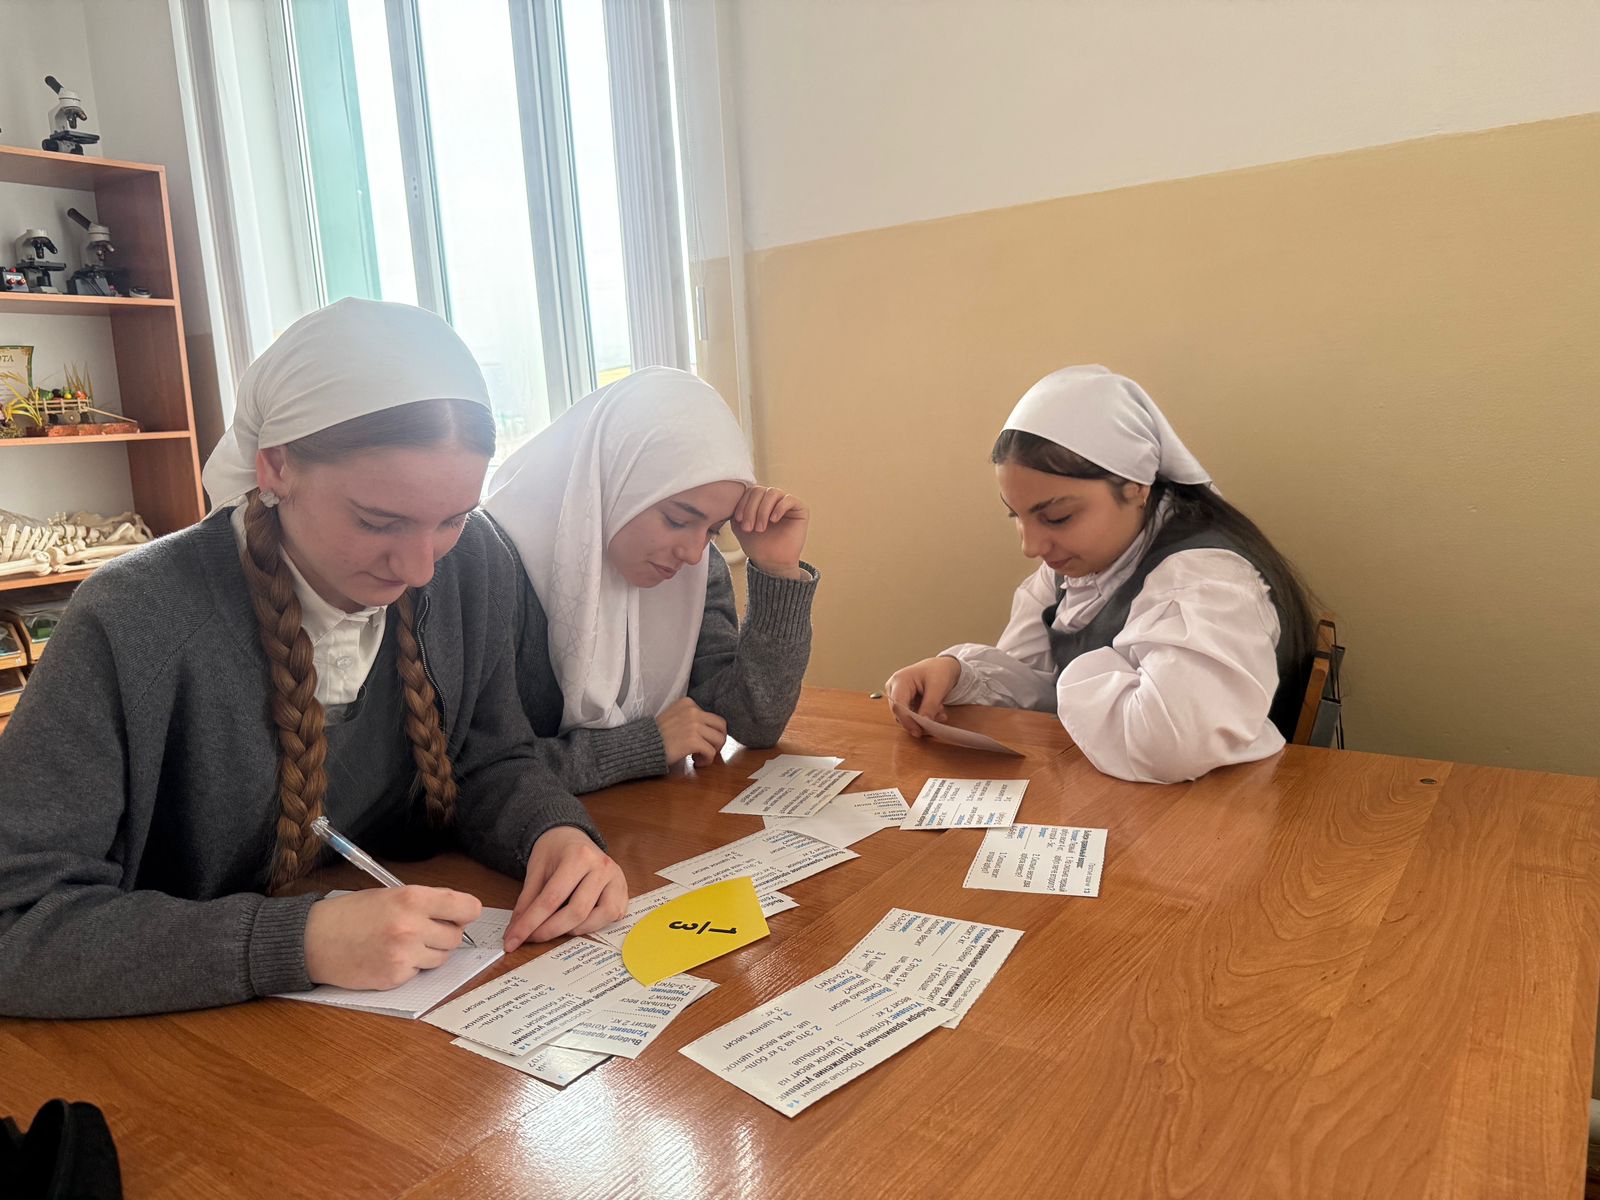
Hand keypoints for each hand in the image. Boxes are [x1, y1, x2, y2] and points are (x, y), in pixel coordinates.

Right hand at [304, 886, 482, 989]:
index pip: (466, 907)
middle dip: (445, 934)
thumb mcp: (389, 894)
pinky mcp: (395, 978)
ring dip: (430, 952)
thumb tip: (459, 912)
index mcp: (412, 899)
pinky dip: (410, 967)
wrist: (312, 940)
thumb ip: (425, 902)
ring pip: (441, 958)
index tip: (463, 914)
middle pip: (456, 936)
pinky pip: (419, 973)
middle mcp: (411, 927)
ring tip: (404, 943)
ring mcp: (404, 955)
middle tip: (424, 929)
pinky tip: (388, 957)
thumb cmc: (349, 914)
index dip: (467, 911)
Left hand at [504, 826, 627, 949]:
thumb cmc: (555, 851)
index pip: (552, 899)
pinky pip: (612, 916)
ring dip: (575, 930)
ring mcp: (616, 878)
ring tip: (558, 927)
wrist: (571, 836)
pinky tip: (580, 921)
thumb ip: (526, 902)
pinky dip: (594, 925)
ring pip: (599, 917)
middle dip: (550, 931)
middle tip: (532, 938)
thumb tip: (516, 932)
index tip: (513, 940)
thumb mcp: (535, 870)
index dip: (530, 924)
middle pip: (577, 911)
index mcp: (579, 856)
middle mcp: (602, 866)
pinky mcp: (623, 891)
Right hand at [656, 696, 727, 765]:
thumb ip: (691, 719)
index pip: (713, 717)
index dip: (710, 732)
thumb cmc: (657, 736)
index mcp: (688, 703)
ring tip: (698, 757)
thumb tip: (712, 731)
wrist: (641, 745)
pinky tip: (695, 762)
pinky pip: (711, 752)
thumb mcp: (674, 718)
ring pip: (719, 740)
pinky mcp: (693, 740)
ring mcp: (694, 724)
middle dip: (718, 741)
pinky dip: (706, 760)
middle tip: (708, 750)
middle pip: (721, 726)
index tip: (699, 741)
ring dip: (712, 752)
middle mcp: (693, 710)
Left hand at [731, 484, 809, 578]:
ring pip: (772, 493)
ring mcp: (787, 502)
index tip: (738, 520)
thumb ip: (735, 510)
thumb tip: (731, 498)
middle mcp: (773, 499)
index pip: (750, 491)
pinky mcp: (800, 508)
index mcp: (759, 500)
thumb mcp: (739, 526)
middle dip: (751, 509)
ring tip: (760, 528)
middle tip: (749, 527)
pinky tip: (773, 520)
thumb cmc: (757, 545)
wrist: (772, 561)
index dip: (742, 503)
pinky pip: (789, 499)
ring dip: (763, 511)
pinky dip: (779, 508)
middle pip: (759, 490)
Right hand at [884, 655, 962, 734]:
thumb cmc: (938, 671)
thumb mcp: (937, 688)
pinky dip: (924, 717)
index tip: (919, 731)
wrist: (942, 667)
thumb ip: (930, 706)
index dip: (907, 721)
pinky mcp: (904, 702)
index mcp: (900, 680)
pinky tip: (936, 712)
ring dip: (923, 719)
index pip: (898, 705)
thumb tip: (924, 723)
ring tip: (940, 713)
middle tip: (936, 721)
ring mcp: (897, 695)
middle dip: (918, 721)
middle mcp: (894, 688)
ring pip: (905, 717)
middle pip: (900, 713)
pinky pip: (911, 715)